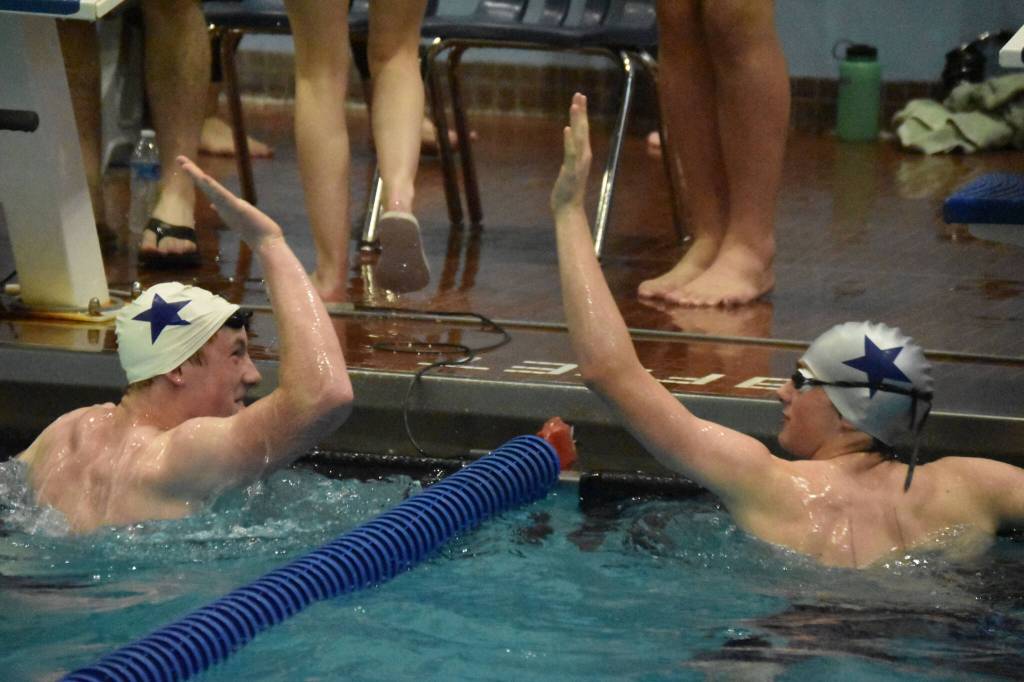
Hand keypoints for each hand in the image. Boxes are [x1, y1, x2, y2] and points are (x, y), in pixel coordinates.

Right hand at [177, 155, 283, 247]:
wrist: (265, 243)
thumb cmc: (254, 230)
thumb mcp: (239, 215)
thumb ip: (226, 209)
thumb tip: (213, 205)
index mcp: (223, 205)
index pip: (207, 187)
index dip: (196, 176)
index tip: (185, 164)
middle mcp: (222, 206)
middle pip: (205, 186)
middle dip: (192, 172)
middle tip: (179, 158)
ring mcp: (228, 207)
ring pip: (211, 189)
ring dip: (198, 176)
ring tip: (186, 165)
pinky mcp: (237, 208)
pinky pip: (223, 196)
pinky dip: (213, 187)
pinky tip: (205, 178)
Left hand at [550, 93, 592, 214]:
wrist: (569, 210)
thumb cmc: (568, 193)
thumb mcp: (568, 172)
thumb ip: (570, 161)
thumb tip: (568, 155)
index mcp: (583, 156)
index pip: (583, 131)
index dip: (582, 115)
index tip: (580, 99)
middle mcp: (584, 157)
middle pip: (583, 130)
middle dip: (581, 112)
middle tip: (579, 94)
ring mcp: (578, 163)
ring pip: (579, 137)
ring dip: (577, 120)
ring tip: (575, 104)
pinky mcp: (571, 171)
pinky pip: (571, 153)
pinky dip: (569, 140)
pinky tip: (567, 128)